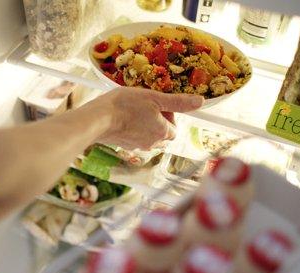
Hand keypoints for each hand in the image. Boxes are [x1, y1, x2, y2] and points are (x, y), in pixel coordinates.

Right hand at [82, 87, 204, 149]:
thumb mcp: (155, 98)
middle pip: (163, 134)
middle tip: (146, 107)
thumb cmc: (126, 106)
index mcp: (163, 133)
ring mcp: (138, 147)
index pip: (174, 127)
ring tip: (134, 111)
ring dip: (146, 126)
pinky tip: (125, 119)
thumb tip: (200, 102)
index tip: (157, 105)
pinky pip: (135, 138)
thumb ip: (178, 102)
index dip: (168, 115)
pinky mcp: (125, 146)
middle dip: (158, 122)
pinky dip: (133, 130)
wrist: (99, 119)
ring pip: (149, 137)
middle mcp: (153, 143)